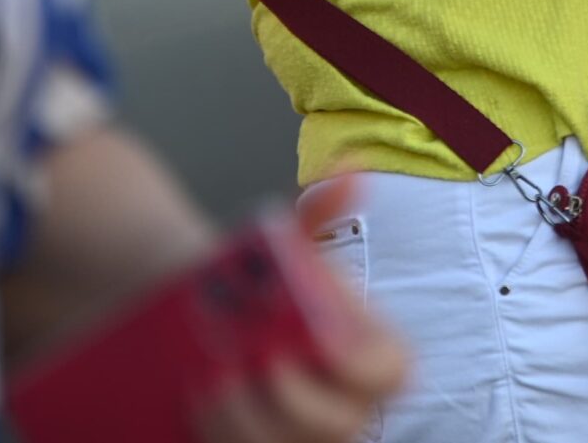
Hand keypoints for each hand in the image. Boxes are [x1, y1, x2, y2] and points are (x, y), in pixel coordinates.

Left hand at [196, 185, 406, 442]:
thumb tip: (351, 172)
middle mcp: (343, 404)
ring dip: (246, 425)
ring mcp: (301, 436)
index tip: (317, 340)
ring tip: (208, 387)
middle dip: (292, 402)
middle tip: (250, 365)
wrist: (202, 316)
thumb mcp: (285, 245)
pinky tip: (195, 412)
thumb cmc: (259, 283)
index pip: (393, 373)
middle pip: (339, 427)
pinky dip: (222, 442)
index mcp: (366, 352)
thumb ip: (318, 212)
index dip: (360, 365)